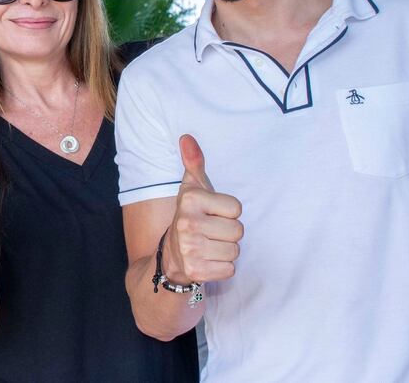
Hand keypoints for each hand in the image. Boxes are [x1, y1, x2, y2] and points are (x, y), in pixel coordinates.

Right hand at [163, 134, 243, 284]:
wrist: (170, 257)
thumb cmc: (190, 217)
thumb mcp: (191, 189)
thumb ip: (193, 162)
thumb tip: (187, 137)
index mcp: (190, 200)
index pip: (236, 208)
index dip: (228, 213)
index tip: (211, 214)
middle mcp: (187, 223)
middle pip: (238, 231)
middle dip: (228, 234)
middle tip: (211, 233)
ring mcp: (190, 249)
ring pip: (235, 251)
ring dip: (226, 251)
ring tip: (209, 246)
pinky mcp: (196, 271)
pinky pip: (229, 269)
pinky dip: (222, 268)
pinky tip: (208, 261)